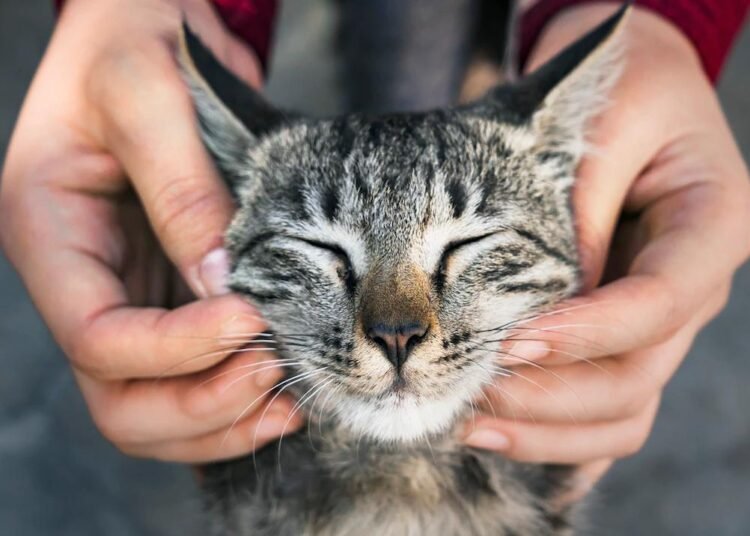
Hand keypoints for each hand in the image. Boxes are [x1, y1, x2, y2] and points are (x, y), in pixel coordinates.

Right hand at [0, 0, 300, 461]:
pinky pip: (194, 374)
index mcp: (50, 235)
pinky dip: (236, 396)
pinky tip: (286, 388)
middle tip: (275, 374)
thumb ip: (180, 188)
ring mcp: (130, 294)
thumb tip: (223, 284)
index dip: (175, 349)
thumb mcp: (147, 93)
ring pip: (156, 403)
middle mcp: (85, 280)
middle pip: (119, 397)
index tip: (252, 320)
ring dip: (222, 417)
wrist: (149, 27)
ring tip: (290, 397)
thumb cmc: (132, 41)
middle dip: (198, 403)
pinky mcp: (174, 294)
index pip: (96, 336)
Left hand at [462, 5, 749, 496]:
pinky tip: (505, 441)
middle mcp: (695, 286)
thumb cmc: (621, 89)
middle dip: (550, 395)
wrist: (631, 88)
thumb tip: (539, 310)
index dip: (586, 334)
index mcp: (713, 225)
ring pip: (623, 410)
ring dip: (547, 430)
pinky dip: (561, 437)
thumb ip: (578, 213)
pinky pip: (607, 409)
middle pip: (638, 376)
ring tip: (467, 425)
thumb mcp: (605, 121)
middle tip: (469, 392)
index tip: (508, 341)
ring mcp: (660, 320)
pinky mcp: (624, 334)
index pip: (660, 302)